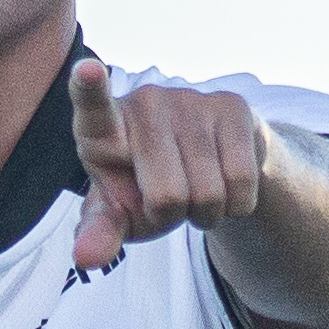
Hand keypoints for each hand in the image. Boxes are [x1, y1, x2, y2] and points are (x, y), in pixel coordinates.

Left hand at [69, 59, 265, 269]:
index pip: (93, 106)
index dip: (89, 88)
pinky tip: (224, 184)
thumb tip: (86, 259)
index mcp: (101, 128)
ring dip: (208, 213)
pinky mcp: (231, 105)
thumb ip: (99, 234)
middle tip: (170, 199)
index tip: (86, 68)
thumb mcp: (118, 215)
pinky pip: (242, 181)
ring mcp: (188, 99)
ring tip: (196, 190)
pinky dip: (237, 204)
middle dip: (174, 216)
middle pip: (168, 196)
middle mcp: (143, 103)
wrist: (207, 165)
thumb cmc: (145, 189)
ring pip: (209, 194)